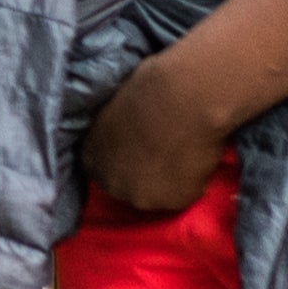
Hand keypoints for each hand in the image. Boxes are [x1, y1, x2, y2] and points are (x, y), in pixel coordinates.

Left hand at [81, 41, 239, 224]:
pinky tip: (196, 157)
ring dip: (165, 180)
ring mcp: (140, 196)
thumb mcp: (114, 108)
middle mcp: (110, 182)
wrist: (185, 97)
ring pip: (155, 194)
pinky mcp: (172, 202)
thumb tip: (127, 135)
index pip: (100, 168)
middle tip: (161, 152)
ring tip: (181, 153)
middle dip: (140, 173)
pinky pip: (184, 194)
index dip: (121, 158)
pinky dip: (192, 181)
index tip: (137, 148)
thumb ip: (115, 132)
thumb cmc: (149, 86)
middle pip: (124, 185)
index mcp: (91, 157)